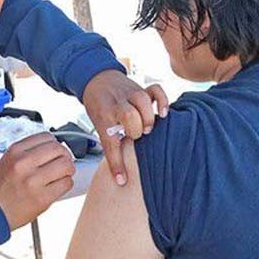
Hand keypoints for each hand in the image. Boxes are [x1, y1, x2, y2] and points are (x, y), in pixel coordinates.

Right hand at [0, 132, 74, 229]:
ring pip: (66, 165)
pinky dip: (65, 184)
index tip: (55, 151)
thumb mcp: (8, 160)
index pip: (47, 137)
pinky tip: (57, 187)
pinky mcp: (42, 197)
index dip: (54, 144)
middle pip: (59, 149)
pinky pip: (66, 183)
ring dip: (67, 170)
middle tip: (63, 163)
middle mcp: (24, 163)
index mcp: (15, 151)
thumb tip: (54, 148)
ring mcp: (33, 180)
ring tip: (61, 175)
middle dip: (65, 156)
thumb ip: (29, 152)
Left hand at [82, 70, 168, 185]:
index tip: (122, 180)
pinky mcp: (141, 88)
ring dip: (147, 117)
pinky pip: (155, 90)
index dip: (116, 164)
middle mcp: (117, 105)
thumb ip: (110, 143)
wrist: (95, 78)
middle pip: (128, 115)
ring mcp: (130, 94)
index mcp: (103, 117)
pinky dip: (162, 101)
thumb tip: (119, 174)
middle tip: (136, 136)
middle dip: (135, 130)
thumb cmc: (99, 106)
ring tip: (147, 128)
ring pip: (142, 101)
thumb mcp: (98, 124)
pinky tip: (163, 113)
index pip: (110, 143)